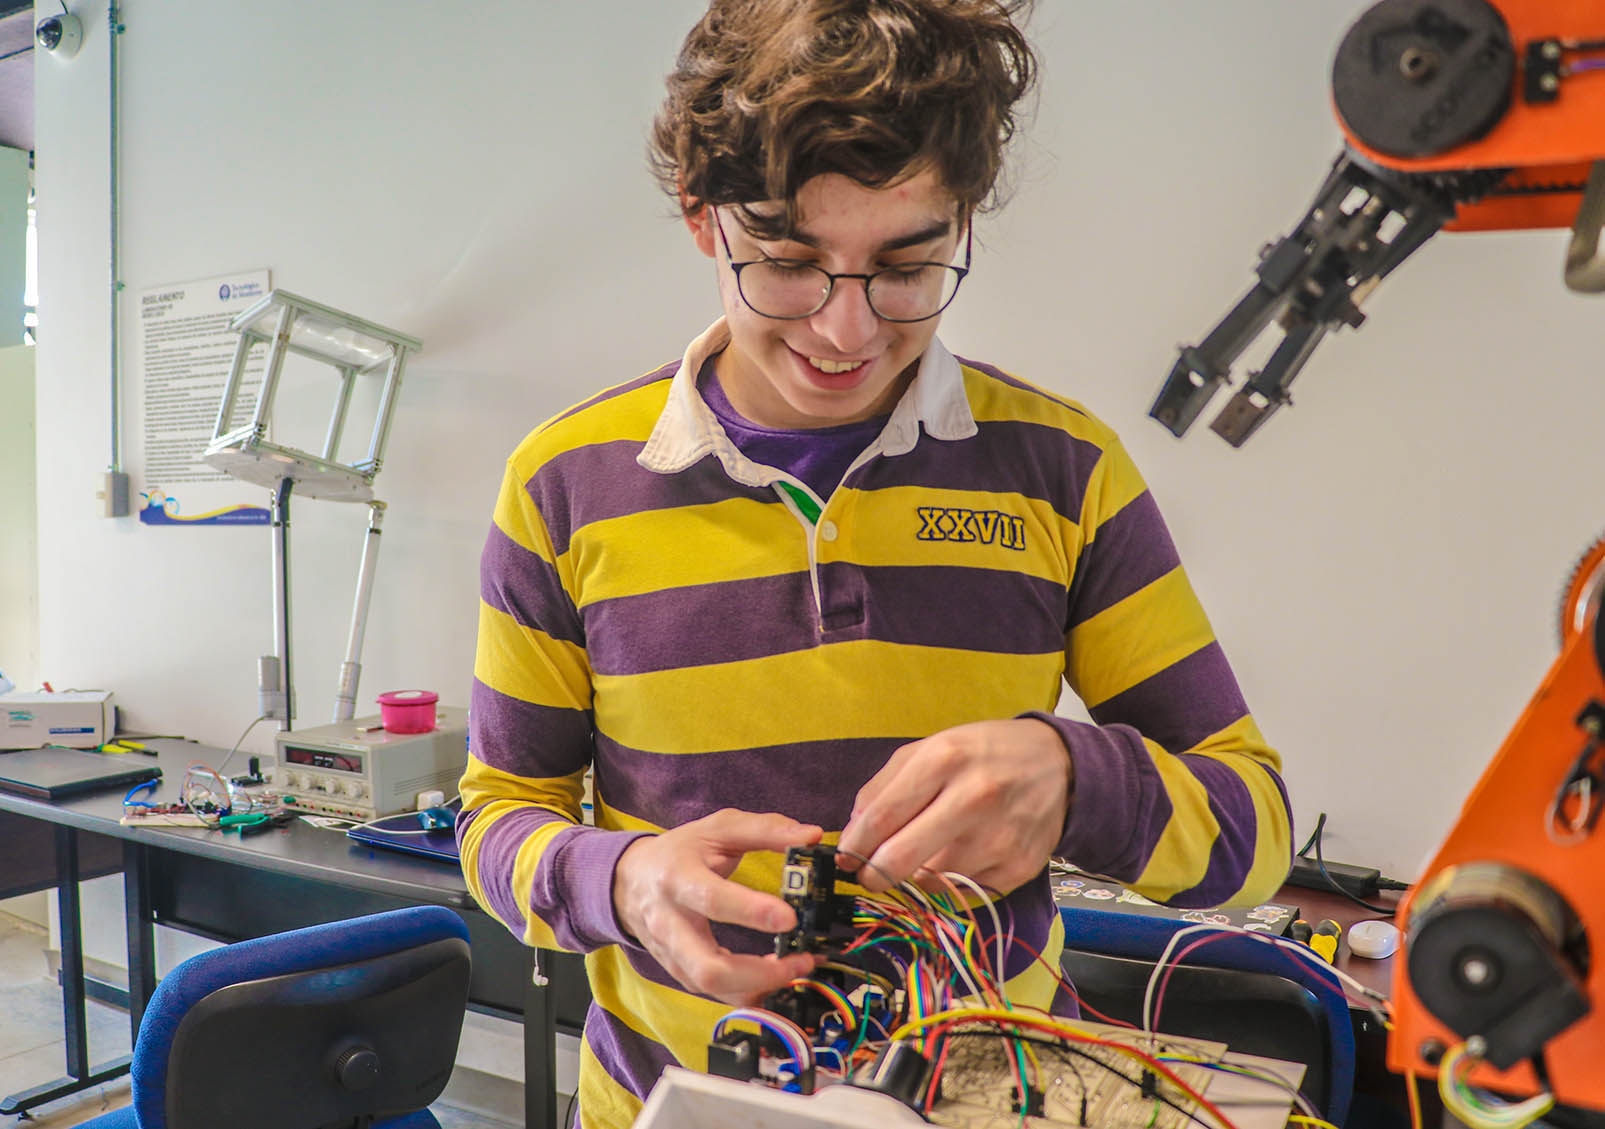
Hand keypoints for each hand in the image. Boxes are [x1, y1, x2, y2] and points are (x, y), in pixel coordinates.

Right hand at [612, 809, 823, 1004]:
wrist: (630, 879)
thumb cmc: (680, 852)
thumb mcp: (719, 828)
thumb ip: (766, 830)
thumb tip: (812, 836)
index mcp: (678, 878)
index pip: (713, 900)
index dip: (752, 911)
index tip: (789, 918)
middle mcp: (671, 923)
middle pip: (708, 968)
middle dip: (759, 973)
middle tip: (801, 961)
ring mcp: (673, 954)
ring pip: (712, 988)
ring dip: (758, 987)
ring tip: (795, 969)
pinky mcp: (679, 972)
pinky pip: (714, 993)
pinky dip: (747, 991)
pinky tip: (775, 978)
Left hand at [837, 718, 1071, 894]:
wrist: (1059, 766)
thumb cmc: (984, 755)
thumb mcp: (931, 748)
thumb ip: (884, 786)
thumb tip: (853, 832)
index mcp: (945, 760)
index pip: (882, 816)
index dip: (854, 844)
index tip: (845, 858)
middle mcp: (973, 798)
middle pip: (900, 859)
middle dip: (873, 874)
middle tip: (869, 874)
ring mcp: (998, 837)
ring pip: (929, 881)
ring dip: (916, 874)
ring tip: (928, 850)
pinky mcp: (1017, 869)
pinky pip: (962, 891)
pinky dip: (950, 880)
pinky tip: (962, 854)